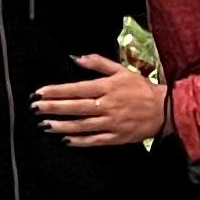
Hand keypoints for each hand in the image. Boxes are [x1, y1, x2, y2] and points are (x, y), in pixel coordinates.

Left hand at [32, 52, 167, 147]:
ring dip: (61, 125)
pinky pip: (93, 140)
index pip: (76, 89)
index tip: (40, 92)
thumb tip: (76, 58)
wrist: (164, 109)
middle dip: (53, 108)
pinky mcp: (115, 137)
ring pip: (81, 125)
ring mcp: (111, 123)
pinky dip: (78, 141)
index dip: (56, 91)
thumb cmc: (141, 88)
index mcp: (107, 87)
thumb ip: (98, 63)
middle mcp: (107, 105)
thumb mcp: (121, 70)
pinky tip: (65, 139)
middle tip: (35, 108)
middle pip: (75, 107)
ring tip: (45, 124)